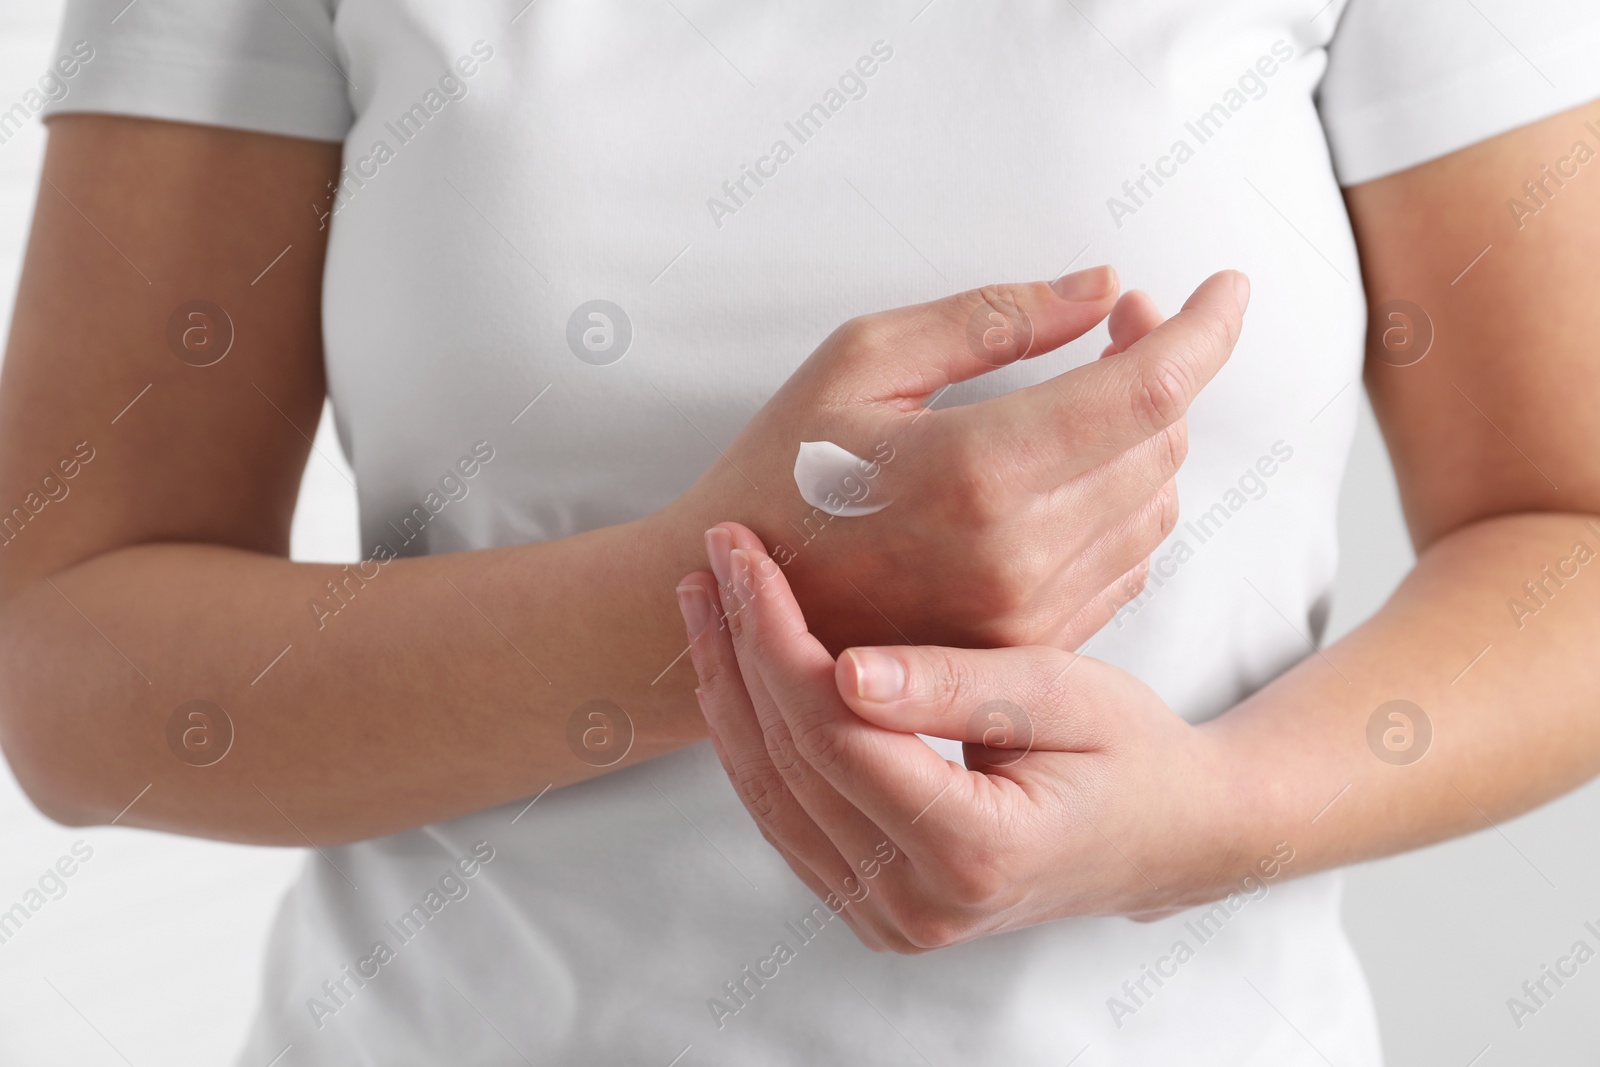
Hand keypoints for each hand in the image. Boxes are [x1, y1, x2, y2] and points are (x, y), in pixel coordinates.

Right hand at [658, 267, 1249, 652]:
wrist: (738, 609)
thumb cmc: (781, 470)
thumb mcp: (859, 360)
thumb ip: (993, 318)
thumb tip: (1104, 289)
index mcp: (977, 470)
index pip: (1149, 389)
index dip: (1207, 327)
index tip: (1228, 286)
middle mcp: (1020, 553)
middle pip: (1163, 439)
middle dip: (1165, 363)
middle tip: (1119, 317)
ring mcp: (1030, 611)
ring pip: (1156, 501)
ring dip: (1147, 433)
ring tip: (1091, 388)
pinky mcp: (1030, 644)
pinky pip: (1129, 559)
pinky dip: (1126, 497)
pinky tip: (1075, 466)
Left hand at [675, 525, 1252, 952]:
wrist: (1165, 835)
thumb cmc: (1131, 751)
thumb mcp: (1064, 695)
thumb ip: (955, 684)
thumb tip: (844, 669)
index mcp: (975, 854)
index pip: (833, 733)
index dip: (775, 636)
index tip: (745, 553)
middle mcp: (919, 907)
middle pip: (789, 762)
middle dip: (739, 647)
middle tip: (715, 553)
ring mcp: (890, 919)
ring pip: (771, 794)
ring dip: (728, 690)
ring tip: (706, 599)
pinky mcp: (872, 906)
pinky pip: (788, 816)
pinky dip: (755, 737)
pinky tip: (736, 668)